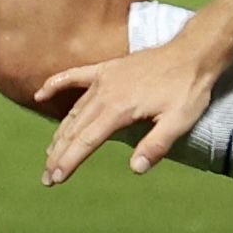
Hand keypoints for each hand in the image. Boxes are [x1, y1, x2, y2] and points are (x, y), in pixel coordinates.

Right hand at [35, 37, 224, 186]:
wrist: (192, 53)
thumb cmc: (187, 90)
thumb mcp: (179, 121)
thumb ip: (156, 146)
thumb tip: (135, 169)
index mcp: (119, 109)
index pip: (86, 141)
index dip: (69, 161)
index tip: (55, 178)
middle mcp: (104, 94)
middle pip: (74, 129)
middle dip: (58, 154)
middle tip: (46, 177)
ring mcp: (103, 80)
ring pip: (73, 110)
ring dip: (59, 133)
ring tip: (49, 153)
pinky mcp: (106, 69)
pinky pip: (74, 76)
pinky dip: (56, 84)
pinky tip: (40, 93)